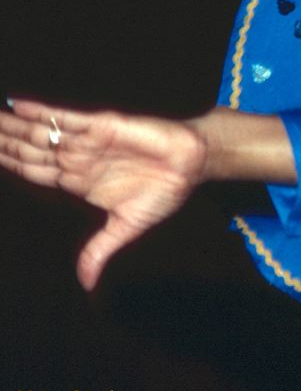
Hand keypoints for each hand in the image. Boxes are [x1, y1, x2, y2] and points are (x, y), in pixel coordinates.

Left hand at [0, 99, 207, 290]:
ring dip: (12, 127)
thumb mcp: (127, 227)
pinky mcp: (102, 126)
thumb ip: (100, 249)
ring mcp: (87, 141)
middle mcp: (77, 159)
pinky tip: (20, 105)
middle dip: (3, 141)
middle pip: (30, 150)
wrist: (192, 166)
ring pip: (41, 134)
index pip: (33, 171)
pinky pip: (67, 118)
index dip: (8, 163)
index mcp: (78, 181)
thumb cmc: (164, 192)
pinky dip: (43, 112)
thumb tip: (86, 285)